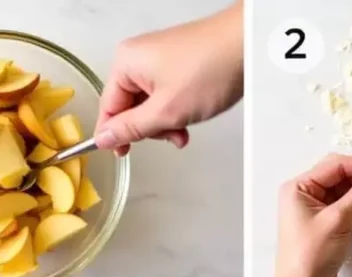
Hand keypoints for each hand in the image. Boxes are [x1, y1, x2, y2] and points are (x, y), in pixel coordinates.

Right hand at [94, 3, 242, 155]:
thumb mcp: (166, 111)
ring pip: (150, 104)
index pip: (108, 107)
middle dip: (150, 128)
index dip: (115, 134)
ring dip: (166, 122)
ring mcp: (158, 59)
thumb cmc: (210, 69)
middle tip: (170, 135)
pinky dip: (176, 110)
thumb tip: (104, 138)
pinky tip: (190, 118)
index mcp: (126, 63)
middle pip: (130, 106)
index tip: (123, 154)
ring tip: (184, 129)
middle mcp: (138, 57)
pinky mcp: (176, 64)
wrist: (247, 46)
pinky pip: (166, 94)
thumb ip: (131, 128)